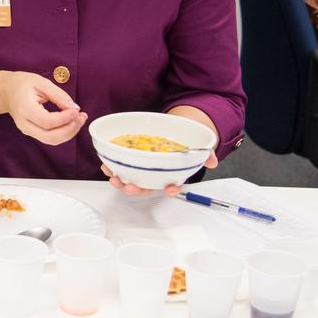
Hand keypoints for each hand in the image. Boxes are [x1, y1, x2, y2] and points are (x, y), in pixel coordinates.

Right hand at [2, 71, 86, 145]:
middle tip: (82, 117)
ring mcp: (27, 130)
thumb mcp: (41, 82)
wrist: (6, 91)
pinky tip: (72, 122)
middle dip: (70, 130)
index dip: (64, 119)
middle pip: (50, 137)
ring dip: (69, 132)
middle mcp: (24, 123)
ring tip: (80, 119)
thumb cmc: (22, 84)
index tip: (76, 110)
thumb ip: (59, 95)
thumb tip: (74, 107)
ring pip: (51, 140)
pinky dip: (63, 132)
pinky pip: (50, 138)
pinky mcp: (32, 133)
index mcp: (24, 108)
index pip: (47, 121)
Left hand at [102, 149, 217, 196]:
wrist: (175, 127)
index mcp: (170, 174)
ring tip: (113, 177)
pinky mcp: (131, 159)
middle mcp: (155, 174)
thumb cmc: (184, 140)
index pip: (171, 186)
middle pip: (146, 187)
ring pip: (131, 180)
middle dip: (137, 190)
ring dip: (121, 182)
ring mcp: (142, 169)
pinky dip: (112, 166)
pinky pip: (121, 166)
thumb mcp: (196, 145)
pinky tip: (106, 163)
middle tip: (130, 187)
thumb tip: (211, 159)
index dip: (169, 189)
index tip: (169, 188)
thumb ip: (205, 153)